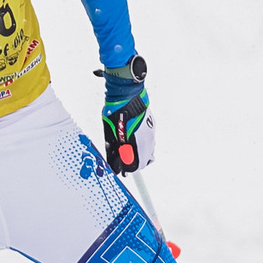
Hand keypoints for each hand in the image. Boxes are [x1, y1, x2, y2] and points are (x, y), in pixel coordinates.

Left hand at [98, 59, 154, 174]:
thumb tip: (115, 165)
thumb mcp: (111, 136)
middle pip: (146, 158)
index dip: (130, 168)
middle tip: (124, 157)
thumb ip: (115, 152)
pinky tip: (130, 135)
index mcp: (140, 144)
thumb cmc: (117, 114)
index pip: (140, 164)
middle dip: (135, 160)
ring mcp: (151, 131)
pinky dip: (140, 141)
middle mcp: (149, 139)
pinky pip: (147, 138)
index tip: (123, 168)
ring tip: (125, 145)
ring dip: (138, 151)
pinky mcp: (151, 124)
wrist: (127, 94)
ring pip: (148, 148)